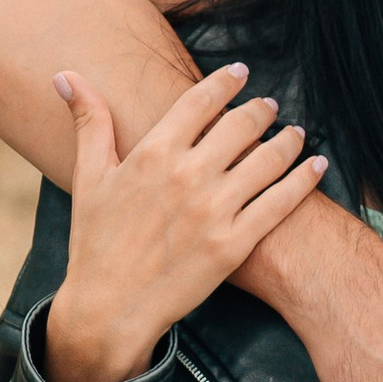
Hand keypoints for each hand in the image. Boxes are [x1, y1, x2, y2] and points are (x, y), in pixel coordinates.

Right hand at [43, 65, 325, 381]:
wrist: (109, 309)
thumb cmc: (96, 242)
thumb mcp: (88, 178)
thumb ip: (89, 122)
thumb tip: (65, 75)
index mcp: (152, 154)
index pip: (199, 101)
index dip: (225, 81)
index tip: (241, 72)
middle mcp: (187, 176)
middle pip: (241, 124)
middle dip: (261, 109)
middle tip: (270, 104)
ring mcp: (214, 210)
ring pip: (267, 158)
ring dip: (288, 139)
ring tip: (296, 132)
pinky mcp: (235, 244)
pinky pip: (280, 202)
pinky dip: (304, 179)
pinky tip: (316, 164)